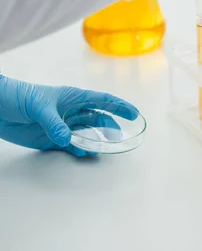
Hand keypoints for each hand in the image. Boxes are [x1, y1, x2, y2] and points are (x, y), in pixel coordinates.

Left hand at [0, 74, 138, 156]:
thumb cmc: (19, 96)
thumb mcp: (39, 107)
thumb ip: (54, 123)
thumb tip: (67, 140)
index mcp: (72, 97)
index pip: (101, 100)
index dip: (118, 106)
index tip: (133, 114)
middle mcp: (70, 111)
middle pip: (97, 118)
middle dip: (110, 126)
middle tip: (120, 138)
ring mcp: (62, 125)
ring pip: (85, 133)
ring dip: (95, 140)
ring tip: (102, 149)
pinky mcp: (51, 138)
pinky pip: (70, 145)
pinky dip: (78, 150)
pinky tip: (84, 154)